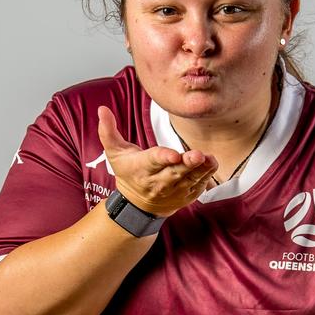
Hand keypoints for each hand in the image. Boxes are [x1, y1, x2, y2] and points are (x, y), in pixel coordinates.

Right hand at [97, 105, 217, 215]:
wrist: (138, 206)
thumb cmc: (128, 173)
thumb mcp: (114, 153)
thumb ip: (108, 131)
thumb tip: (102, 109)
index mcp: (142, 168)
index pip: (153, 161)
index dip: (163, 158)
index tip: (173, 155)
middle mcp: (159, 181)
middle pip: (175, 171)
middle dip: (187, 164)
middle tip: (198, 155)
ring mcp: (174, 190)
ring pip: (190, 179)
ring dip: (201, 169)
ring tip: (209, 159)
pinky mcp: (185, 196)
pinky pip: (198, 186)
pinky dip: (206, 176)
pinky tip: (211, 165)